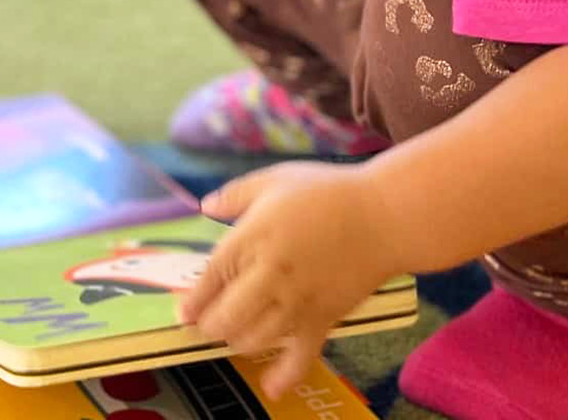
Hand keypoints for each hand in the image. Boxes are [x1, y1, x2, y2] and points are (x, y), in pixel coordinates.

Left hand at [186, 163, 403, 397]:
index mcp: (253, 237)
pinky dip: (284, 375)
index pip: (212, 276)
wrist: (385, 216)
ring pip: (255, 338)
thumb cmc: (328, 192)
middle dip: (211, 326)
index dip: (194, 299)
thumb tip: (206, 206)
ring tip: (234, 336)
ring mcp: (298, 300)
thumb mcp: (274, 180)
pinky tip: (271, 387)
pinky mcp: (325, 318)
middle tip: (207, 324)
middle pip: (227, 316)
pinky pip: (301, 355)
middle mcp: (270, 273)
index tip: (182, 312)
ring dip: (237, 342)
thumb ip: (235, 195)